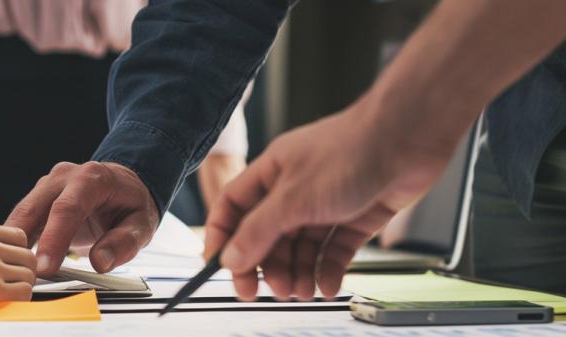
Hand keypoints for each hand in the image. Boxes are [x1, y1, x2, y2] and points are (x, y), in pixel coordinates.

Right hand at [0, 221, 35, 321]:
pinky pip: (24, 292)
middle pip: (28, 255)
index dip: (17, 253)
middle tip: (15, 282)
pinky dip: (20, 298)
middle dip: (25, 270)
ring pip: (30, 274)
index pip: (17, 237)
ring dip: (23, 285)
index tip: (12, 265)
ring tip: (8, 295)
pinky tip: (5, 302)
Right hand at [4, 162, 159, 276]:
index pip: (67, 208)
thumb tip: (100, 262)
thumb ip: (124, 243)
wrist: (122, 186)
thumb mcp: (142, 224)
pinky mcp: (37, 198)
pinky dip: (14, 241)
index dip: (53, 239)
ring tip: (12, 272)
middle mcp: (63, 177)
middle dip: (23, 243)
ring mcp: (46, 186)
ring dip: (13, 243)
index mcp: (91, 178)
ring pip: (21, 214)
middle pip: (34, 209)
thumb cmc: (130, 204)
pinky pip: (21, 220)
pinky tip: (12, 260)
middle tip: (22, 275)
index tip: (44, 267)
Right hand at [204, 105, 455, 300]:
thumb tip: (230, 258)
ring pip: (303, 246)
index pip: (233, 208)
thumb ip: (259, 231)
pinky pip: (335, 250)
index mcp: (271, 173)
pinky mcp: (357, 215)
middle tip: (272, 291)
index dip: (224, 238)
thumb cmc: (351, 151)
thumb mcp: (293, 198)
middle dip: (268, 264)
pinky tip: (328, 286)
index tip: (220, 268)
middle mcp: (296, 188)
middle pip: (269, 234)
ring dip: (299, 272)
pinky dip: (329, 270)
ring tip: (302, 292)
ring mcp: (327, 202)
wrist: (409, 138)